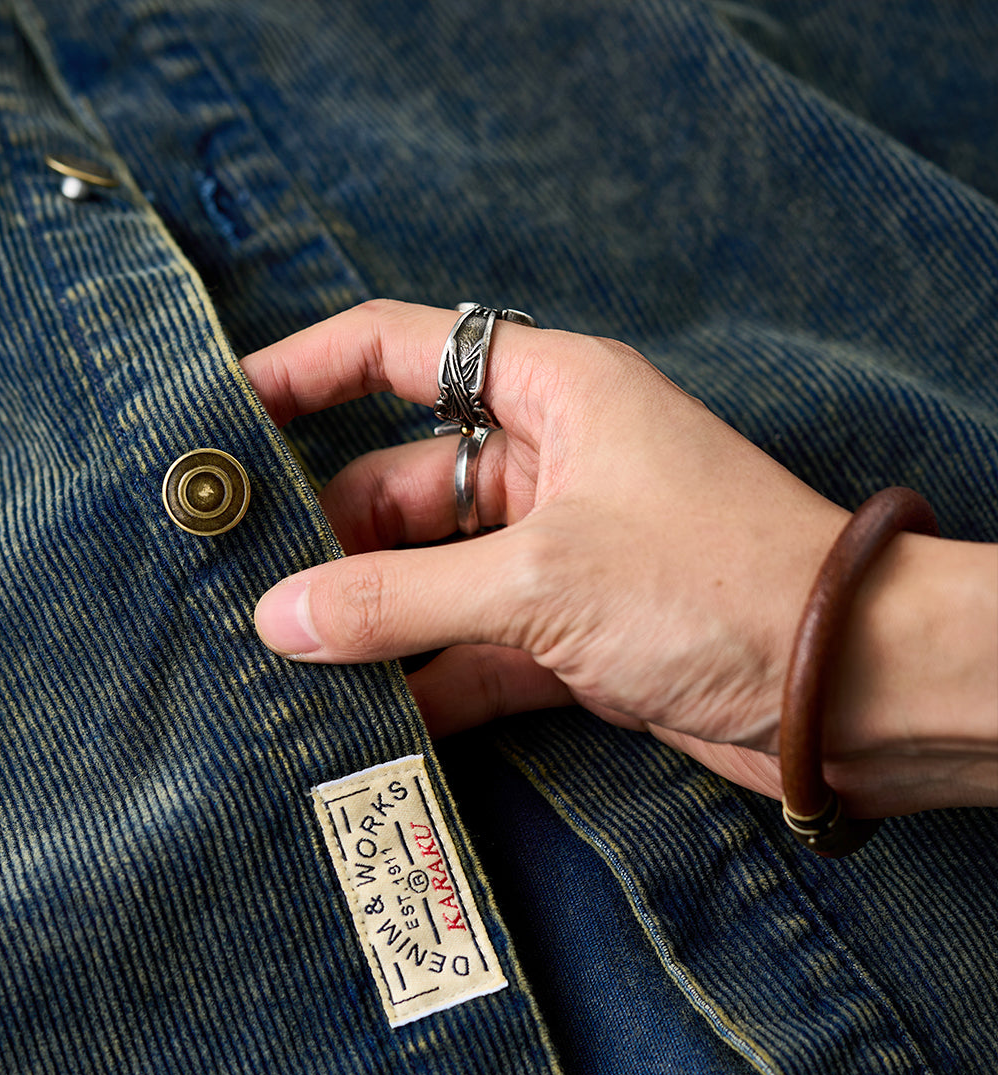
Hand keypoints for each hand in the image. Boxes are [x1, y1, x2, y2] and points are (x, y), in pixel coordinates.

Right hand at [242, 300, 997, 814]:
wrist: (849, 692)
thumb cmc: (717, 586)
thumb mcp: (538, 580)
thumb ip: (399, 599)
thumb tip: (280, 620)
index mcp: (550, 394)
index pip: (402, 350)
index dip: (309, 370)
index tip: (230, 411)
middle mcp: (548, 463)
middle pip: (401, 483)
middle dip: (327, 535)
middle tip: (241, 585)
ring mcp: (555, 551)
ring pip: (429, 575)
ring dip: (368, 618)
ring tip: (281, 660)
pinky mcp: (570, 631)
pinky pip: (469, 647)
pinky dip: (424, 681)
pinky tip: (366, 719)